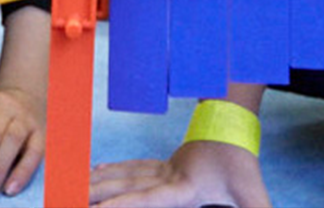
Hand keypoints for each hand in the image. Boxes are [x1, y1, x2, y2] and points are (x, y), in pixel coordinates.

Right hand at [89, 141, 271, 207]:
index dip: (120, 204)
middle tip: (69, 196)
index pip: (146, 199)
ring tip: (75, 185)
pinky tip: (98, 170)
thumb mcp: (253, 194)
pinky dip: (113, 171)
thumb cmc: (242, 163)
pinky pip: (132, 169)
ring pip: (125, 175)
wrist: (233, 124)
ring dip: (99, 182)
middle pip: (125, 186)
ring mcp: (162, 169)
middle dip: (96, 194)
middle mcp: (166, 178)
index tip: (94, 207)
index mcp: (183, 188)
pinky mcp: (164, 166)